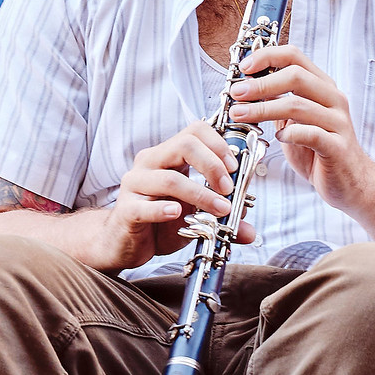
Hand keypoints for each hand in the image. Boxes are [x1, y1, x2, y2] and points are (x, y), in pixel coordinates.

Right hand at [103, 122, 254, 269]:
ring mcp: (135, 184)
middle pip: (184, 144)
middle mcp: (150, 163)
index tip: (235, 168)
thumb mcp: (196, 216)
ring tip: (220, 210)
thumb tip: (249, 230)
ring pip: (170, 179)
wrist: (125, 243)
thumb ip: (223, 218)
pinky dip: (164, 210)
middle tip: (228, 188)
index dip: (218, 145)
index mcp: (168, 156)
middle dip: (213, 165)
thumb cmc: (160, 222)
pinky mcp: (125, 210)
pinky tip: (178, 214)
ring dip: (201, 194)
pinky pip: (144, 206)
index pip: (195, 131)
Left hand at [229, 47, 374, 215]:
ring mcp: (338, 122)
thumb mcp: (295, 122)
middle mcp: (333, 99)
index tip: (244, 67)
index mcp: (322, 87)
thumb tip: (246, 87)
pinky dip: (290, 134)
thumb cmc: (319, 152)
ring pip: (298, 105)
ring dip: (264, 109)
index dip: (267, 57)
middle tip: (237, 93)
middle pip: (296, 76)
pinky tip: (278, 138)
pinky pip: (312, 134)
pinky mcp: (338, 147)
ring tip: (241, 114)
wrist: (351, 183)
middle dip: (261, 83)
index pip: (295, 56)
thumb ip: (277, 104)